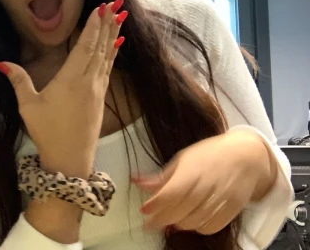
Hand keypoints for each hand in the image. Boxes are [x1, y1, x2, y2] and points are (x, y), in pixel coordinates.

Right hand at [0, 0, 125, 176]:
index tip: (100, 8)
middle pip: (100, 46)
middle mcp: (88, 81)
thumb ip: (18, 81)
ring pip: (107, 56)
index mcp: (71, 80)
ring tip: (120, 17)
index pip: (85, 46)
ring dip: (113, 35)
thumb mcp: (28, 106)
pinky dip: (113, 53)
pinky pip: (108, 68)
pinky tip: (117, 45)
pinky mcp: (101, 98)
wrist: (70, 160)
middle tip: (115, 4)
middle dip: (107, 24)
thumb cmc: (47, 132)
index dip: (94, 26)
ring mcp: (97, 90)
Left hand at [136, 129, 276, 234]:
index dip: (154, 206)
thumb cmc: (211, 155)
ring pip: (193, 223)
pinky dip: (197, 228)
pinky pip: (211, 227)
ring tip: (169, 220)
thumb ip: (161, 176)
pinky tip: (190, 222)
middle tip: (150, 222)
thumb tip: (138, 182)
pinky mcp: (232, 210)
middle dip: (160, 219)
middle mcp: (205, 188)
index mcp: (191, 173)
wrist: (246, 156)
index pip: (169, 195)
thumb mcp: (182, 159)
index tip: (143, 211)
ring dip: (177, 224)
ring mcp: (220, 200)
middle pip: (178, 212)